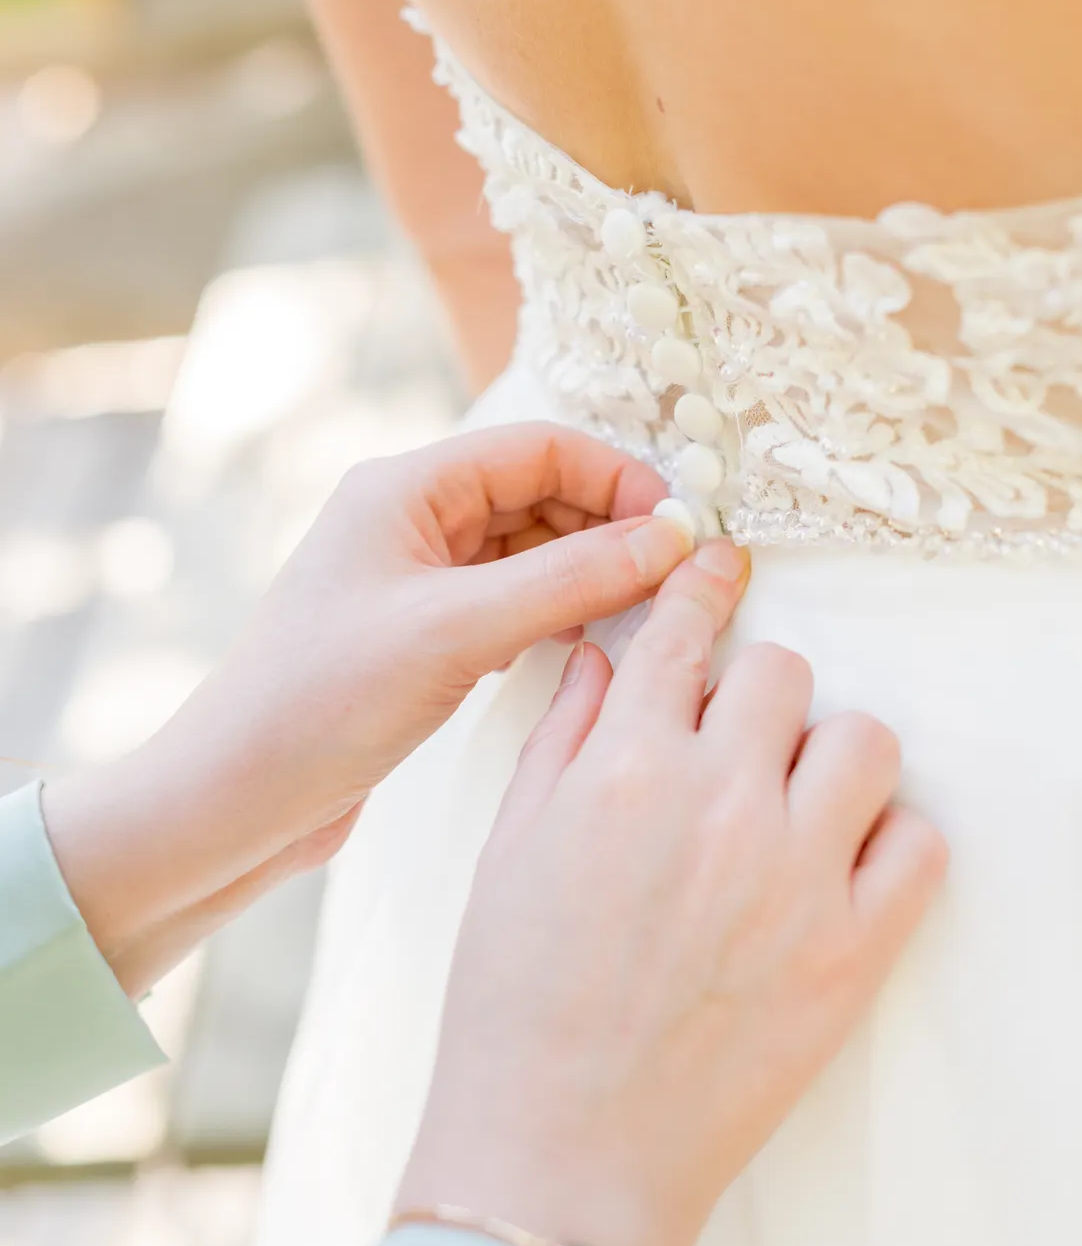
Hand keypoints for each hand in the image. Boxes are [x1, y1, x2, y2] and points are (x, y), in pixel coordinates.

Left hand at [43, 425, 690, 993]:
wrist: (238, 798)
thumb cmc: (321, 702)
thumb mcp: (458, 632)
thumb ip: (570, 580)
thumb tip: (672, 538)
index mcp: (405, 488)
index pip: (539, 447)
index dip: (617, 477)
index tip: (679, 529)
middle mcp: (410, 520)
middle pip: (541, 492)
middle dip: (610, 525)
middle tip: (675, 577)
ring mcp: (414, 579)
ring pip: (530, 550)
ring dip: (587, 572)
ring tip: (642, 613)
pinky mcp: (420, 636)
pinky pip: (510, 600)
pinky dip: (555, 612)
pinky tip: (585, 646)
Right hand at [395, 538, 947, 1245]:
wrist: (558, 1153)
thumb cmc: (512, 1007)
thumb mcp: (507, 853)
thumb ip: (559, 740)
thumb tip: (597, 656)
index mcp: (621, 768)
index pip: (683, 633)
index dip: (704, 587)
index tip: (723, 566)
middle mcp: (717, 801)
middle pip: (783, 672)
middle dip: (759, 692)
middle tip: (740, 741)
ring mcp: (796, 873)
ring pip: (865, 739)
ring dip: (832, 754)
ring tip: (798, 802)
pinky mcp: (853, 949)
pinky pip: (920, 842)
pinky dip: (890, 840)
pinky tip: (842, 866)